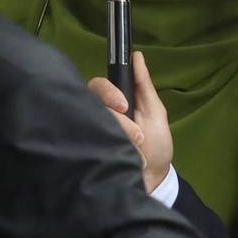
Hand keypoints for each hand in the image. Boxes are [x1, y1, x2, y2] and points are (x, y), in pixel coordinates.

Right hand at [88, 52, 170, 193]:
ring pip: (88, 123)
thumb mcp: (155, 113)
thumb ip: (145, 86)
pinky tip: (113, 157)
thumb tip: (136, 56)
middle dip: (115, 119)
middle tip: (135, 134)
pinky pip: (81, 144)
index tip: (123, 105)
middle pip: (88, 103)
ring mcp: (90, 134)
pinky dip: (101, 150)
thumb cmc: (156, 145)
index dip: (107, 92)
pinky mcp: (86, 153)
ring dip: (118, 137)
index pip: (97, 86)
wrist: (153, 181)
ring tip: (136, 150)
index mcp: (113, 104)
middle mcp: (97, 116)